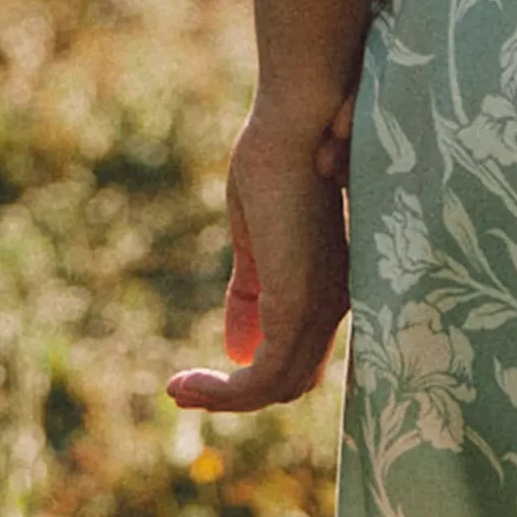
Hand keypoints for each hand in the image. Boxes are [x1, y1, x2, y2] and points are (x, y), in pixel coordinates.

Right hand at [165, 104, 351, 413]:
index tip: (206, 374)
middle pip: (294, 380)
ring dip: (222, 399)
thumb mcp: (257, 238)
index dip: (257, 375)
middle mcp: (338, 299)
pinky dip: (222, 392)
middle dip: (237, 394)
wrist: (297, 117)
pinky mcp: (297, 304)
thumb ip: (251, 291)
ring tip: (178, 389)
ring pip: (277, 386)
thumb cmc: (278, 158)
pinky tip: (183, 383)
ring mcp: (322, 304)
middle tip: (184, 387)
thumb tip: (236, 348)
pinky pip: (262, 378)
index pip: (303, 354)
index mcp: (332, 282)